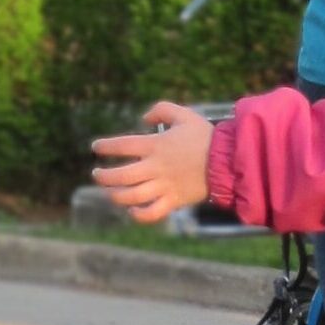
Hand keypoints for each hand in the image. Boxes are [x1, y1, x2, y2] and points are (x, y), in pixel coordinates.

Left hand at [91, 102, 214, 223]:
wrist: (227, 160)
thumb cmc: (206, 136)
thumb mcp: (184, 114)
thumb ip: (161, 110)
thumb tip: (144, 118)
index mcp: (156, 145)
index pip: (121, 145)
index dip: (105, 146)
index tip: (96, 147)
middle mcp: (156, 167)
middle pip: (121, 175)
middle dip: (103, 176)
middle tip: (97, 174)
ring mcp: (165, 185)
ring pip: (132, 196)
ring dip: (115, 195)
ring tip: (109, 191)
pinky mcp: (174, 200)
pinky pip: (152, 213)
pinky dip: (139, 214)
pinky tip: (132, 210)